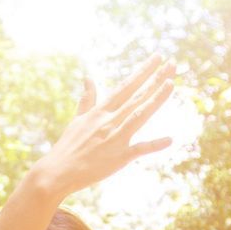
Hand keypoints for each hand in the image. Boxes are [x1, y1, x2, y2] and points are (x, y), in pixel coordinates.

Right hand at [28, 55, 176, 198]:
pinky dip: (154, 145)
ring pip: (139, 115)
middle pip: (137, 96)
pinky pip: (139, 150)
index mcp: (100, 111)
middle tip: (173, 63)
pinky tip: (169, 140)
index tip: (157, 57)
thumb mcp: (77, 120)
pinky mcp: (118, 158)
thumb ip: (87, 100)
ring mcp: (115, 138)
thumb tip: (88, 78)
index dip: (142, 71)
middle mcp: (109, 121)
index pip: (125, 86)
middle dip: (155, 79)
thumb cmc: (68, 146)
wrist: (57, 172)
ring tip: (171, 83)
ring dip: (155, 99)